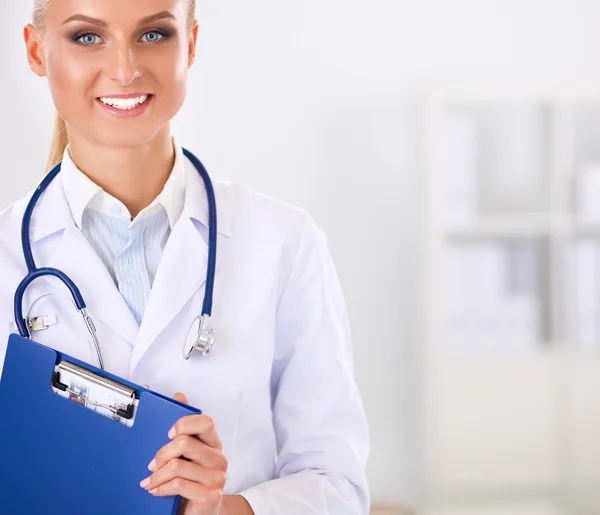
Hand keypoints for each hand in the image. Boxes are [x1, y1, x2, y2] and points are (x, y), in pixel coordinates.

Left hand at [140, 392, 227, 514]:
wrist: (199, 514)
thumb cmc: (191, 482)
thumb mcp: (186, 455)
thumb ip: (183, 428)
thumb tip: (180, 396)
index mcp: (214, 444)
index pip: (205, 422)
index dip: (184, 424)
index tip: (167, 433)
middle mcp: (219, 458)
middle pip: (185, 443)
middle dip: (161, 454)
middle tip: (151, 464)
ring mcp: (217, 477)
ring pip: (178, 465)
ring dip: (157, 475)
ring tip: (150, 480)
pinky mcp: (211, 495)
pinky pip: (179, 484)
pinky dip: (161, 487)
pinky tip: (156, 490)